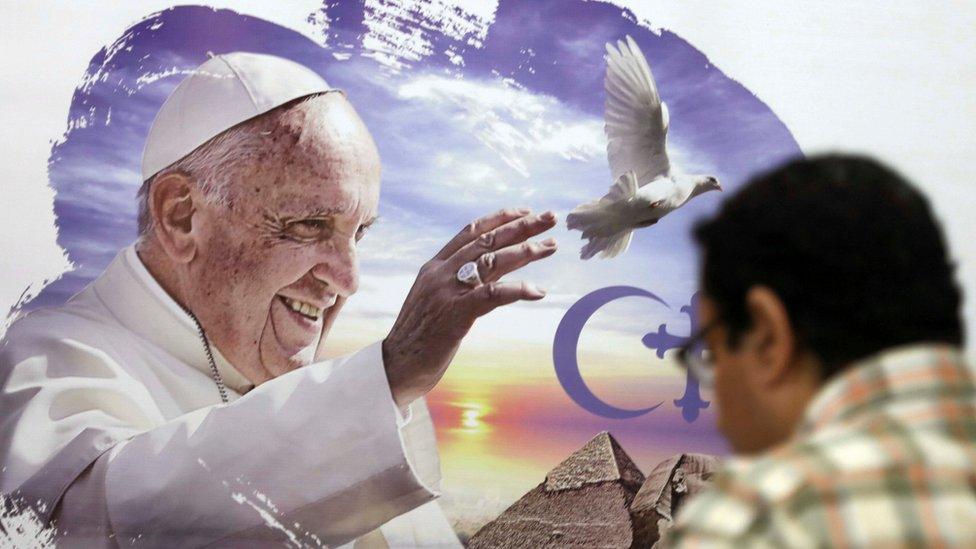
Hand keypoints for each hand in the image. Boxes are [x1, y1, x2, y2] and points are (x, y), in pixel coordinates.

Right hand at [382, 208, 557, 407]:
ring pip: (492, 262)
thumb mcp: (433, 300)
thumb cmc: (419, 337)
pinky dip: (517, 289)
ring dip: (526, 252)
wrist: (396, 365)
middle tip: (550, 217)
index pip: (470, 232)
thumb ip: (453, 282)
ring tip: (551, 246)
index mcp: (434, 266)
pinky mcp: (455, 314)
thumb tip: (483, 273)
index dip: (500, 219)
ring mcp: (446, 292)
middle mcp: (440, 273)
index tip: (525, 211)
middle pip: (487, 241)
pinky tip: (538, 290)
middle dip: (522, 227)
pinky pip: (492, 295)